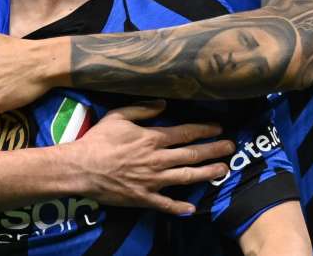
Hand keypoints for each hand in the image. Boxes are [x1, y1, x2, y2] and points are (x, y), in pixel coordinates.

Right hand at [66, 101, 232, 215]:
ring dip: (208, 174)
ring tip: (223, 171)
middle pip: (192, 155)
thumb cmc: (97, 140)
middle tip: (231, 148)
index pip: (185, 133)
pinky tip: (193, 208)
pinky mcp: (144, 197)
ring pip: (187, 177)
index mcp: (152, 138)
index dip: (204, 130)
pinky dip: (180, 207)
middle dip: (214, 150)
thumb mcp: (117, 116)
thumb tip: (164, 103)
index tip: (218, 128)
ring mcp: (153, 180)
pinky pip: (166, 204)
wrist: (81, 168)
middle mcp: (158, 159)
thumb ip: (142, 109)